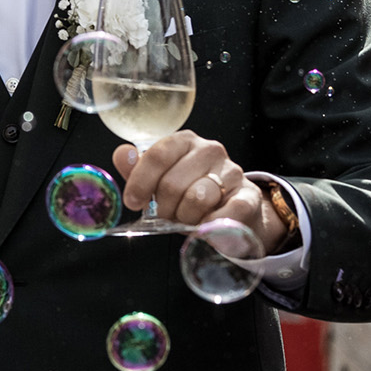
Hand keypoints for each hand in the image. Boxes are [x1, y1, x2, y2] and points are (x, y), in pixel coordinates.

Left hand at [111, 132, 276, 245]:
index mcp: (185, 141)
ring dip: (185, 219)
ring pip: (196, 199)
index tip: (133, 202)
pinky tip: (204, 228)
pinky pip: (222, 215)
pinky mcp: (248, 196)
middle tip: (166, 216)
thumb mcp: (161, 181)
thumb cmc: (190, 195)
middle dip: (163, 208)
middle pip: (173, 183)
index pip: (158, 155)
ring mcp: (232, 172)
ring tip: (187, 220)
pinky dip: (208, 228)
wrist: (232, 212)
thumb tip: (122, 154)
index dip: (141, 181)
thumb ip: (139, 169)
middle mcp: (210, 150)